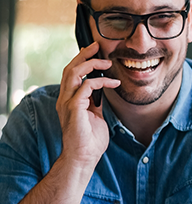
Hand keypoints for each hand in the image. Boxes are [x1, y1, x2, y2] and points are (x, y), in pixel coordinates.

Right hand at [56, 42, 119, 167]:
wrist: (84, 158)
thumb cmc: (90, 140)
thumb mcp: (95, 116)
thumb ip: (95, 103)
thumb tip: (103, 91)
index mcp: (69, 100)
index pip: (71, 73)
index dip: (82, 60)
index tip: (95, 52)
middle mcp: (65, 99)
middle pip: (70, 68)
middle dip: (84, 55)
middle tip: (97, 46)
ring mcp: (67, 103)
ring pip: (74, 73)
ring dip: (90, 64)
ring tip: (106, 62)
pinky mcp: (74, 108)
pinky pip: (85, 86)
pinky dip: (100, 82)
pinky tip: (113, 83)